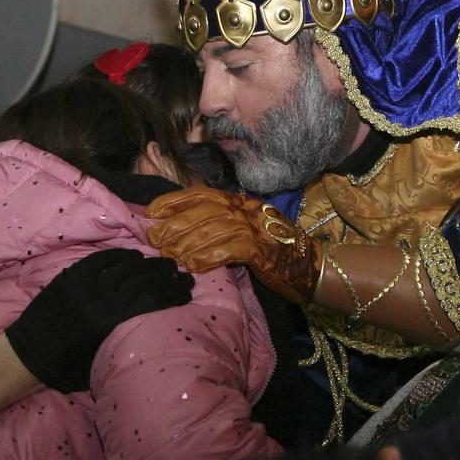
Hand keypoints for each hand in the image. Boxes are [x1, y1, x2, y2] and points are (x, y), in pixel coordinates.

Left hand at [5, 249, 194, 392]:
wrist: (27, 357)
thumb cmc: (69, 368)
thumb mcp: (106, 360)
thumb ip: (130, 338)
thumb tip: (156, 322)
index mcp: (112, 325)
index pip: (153, 301)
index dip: (173, 295)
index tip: (188, 292)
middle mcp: (102, 302)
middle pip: (144, 281)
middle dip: (168, 277)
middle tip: (184, 275)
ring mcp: (85, 286)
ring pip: (125, 268)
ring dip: (149, 265)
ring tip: (165, 264)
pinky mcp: (71, 277)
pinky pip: (101, 260)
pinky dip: (120, 256)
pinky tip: (135, 256)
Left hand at [145, 187, 320, 303]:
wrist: (308, 265)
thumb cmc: (271, 250)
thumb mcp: (242, 230)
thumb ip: (217, 226)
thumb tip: (177, 231)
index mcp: (239, 201)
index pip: (201, 194)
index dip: (173, 200)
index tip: (151, 212)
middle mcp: (247, 209)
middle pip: (204, 212)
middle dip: (175, 225)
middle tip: (155, 240)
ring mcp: (256, 228)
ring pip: (214, 230)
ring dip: (187, 244)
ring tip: (170, 257)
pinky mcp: (264, 249)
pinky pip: (231, 250)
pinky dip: (209, 257)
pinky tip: (194, 266)